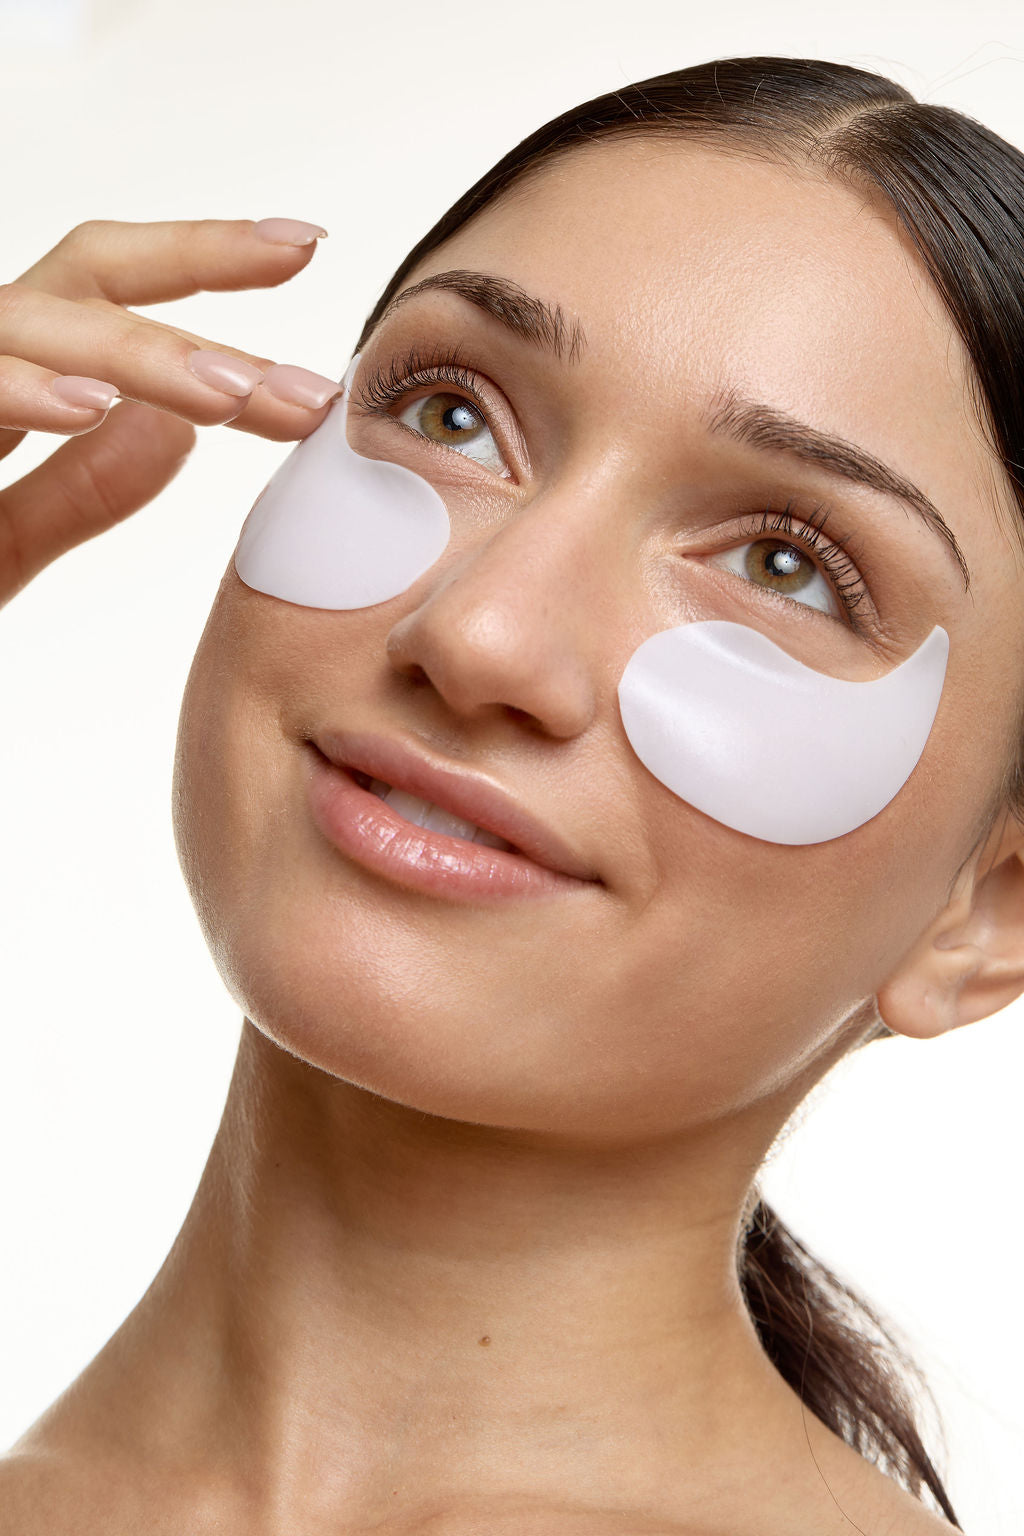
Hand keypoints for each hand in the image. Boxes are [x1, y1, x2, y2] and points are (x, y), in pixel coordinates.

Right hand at [0, 216, 336, 606]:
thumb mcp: (2, 542)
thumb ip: (77, 490)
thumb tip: (174, 432)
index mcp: (12, 372)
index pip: (115, 297)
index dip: (205, 261)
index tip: (304, 248)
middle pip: (90, 271)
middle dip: (200, 264)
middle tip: (301, 272)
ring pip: (39, 322)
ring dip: (142, 356)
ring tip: (234, 396)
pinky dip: (25, 391)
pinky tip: (91, 410)